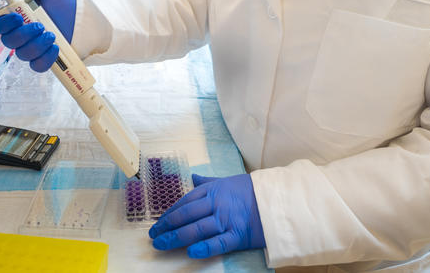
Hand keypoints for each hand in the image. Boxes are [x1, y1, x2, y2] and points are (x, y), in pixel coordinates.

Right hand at [0, 0, 76, 71]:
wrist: (81, 8)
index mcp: (15, 17)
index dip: (4, 24)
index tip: (18, 17)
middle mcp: (21, 33)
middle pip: (9, 42)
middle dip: (23, 34)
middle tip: (40, 25)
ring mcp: (33, 46)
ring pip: (23, 54)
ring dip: (36, 46)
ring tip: (51, 34)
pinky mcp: (45, 56)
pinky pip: (38, 65)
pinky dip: (45, 59)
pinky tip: (55, 47)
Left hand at [149, 173, 265, 258]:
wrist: (275, 200)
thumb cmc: (249, 191)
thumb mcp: (226, 181)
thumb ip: (207, 182)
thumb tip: (192, 176)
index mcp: (212, 190)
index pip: (184, 202)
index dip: (169, 214)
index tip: (158, 223)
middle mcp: (216, 204)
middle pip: (186, 216)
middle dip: (167, 227)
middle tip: (154, 236)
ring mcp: (226, 220)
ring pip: (197, 229)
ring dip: (177, 238)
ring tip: (162, 245)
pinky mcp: (237, 235)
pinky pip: (218, 243)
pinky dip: (204, 248)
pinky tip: (191, 252)